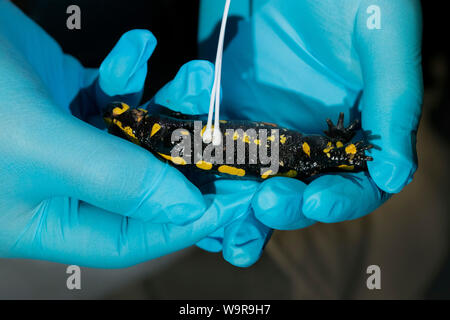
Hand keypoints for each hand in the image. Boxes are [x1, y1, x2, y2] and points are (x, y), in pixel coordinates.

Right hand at [0, 1, 254, 267]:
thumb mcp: (37, 149)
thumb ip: (114, 179)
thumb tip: (186, 209)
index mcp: (48, 219)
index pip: (131, 236)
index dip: (183, 222)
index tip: (230, 201)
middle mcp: (63, 184)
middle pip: (144, 182)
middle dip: (187, 153)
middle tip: (228, 132)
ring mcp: (69, 139)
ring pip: (138, 131)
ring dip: (170, 99)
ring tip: (197, 73)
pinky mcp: (71, 96)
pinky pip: (117, 90)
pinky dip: (131, 68)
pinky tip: (137, 46)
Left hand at [196, 0, 422, 256]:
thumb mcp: (381, 36)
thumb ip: (391, 101)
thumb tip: (393, 176)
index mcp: (351, 121)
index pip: (355, 179)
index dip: (340, 199)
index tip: (317, 201)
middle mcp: (307, 130)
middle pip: (298, 189)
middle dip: (282, 208)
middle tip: (264, 208)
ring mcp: (261, 121)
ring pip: (250, 180)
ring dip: (236, 213)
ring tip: (222, 237)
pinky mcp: (222, 104)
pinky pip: (209, 146)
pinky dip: (201, 174)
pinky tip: (188, 193)